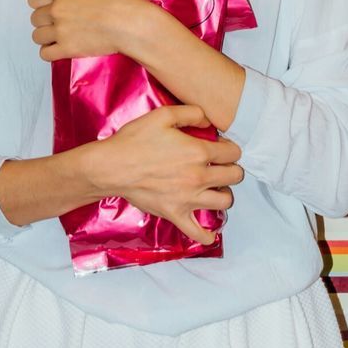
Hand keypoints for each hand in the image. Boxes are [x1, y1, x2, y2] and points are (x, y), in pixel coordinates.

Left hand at [27, 0, 154, 61]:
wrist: (133, 24)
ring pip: (38, 36)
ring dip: (46, 35)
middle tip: (60, 19)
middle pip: (35, 18)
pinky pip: (45, 54)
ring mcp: (60, 31)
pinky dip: (49, 51)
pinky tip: (59, 47)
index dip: (43, 1)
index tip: (53, 4)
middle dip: (45, 18)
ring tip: (59, 34)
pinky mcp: (67, 49)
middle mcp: (57, 10)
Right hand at [90, 102, 244, 245]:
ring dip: (224, 194)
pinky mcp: (175, 214)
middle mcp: (198, 177)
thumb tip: (208, 121)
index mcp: (198, 152)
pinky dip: (208, 235)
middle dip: (232, 168)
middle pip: (234, 176)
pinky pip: (198, 233)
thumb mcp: (163, 115)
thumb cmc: (135, 140)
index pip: (233, 153)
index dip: (230, 148)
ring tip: (215, 188)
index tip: (222, 148)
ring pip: (225, 202)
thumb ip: (191, 113)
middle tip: (221, 166)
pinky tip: (210, 230)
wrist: (112, 166)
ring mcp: (188, 199)